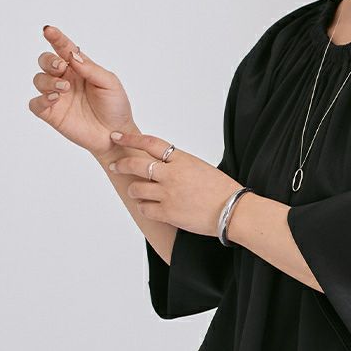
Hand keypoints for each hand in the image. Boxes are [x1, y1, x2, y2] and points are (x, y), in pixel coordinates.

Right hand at [28, 25, 138, 158]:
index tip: (49, 31)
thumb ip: (91, 69)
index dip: (55, 38)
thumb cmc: (115, 108)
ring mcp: (57, 97)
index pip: (63, 48)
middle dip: (49, 61)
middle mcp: (65, 79)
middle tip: (61, 67)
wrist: (117, 135)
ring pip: (39, 80)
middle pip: (45, 61)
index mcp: (79, 68)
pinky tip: (55, 98)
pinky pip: (35, 104)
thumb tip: (72, 55)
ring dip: (48, 80)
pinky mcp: (52, 114)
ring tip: (65, 88)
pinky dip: (41, 99)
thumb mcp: (110, 84)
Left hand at [106, 129, 242, 236]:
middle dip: (121, 164)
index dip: (130, 139)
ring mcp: (169, 194)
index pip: (150, 143)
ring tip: (137, 193)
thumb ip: (180, 165)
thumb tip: (164, 166)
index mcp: (182, 159)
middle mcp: (172, 174)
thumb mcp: (201, 168)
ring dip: (134, 190)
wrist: (234, 211)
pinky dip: (143, 208)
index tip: (117, 137)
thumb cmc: (224, 191)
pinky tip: (148, 208)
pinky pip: (144, 209)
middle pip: (136, 165)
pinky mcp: (168, 213)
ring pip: (136, 189)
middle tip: (115, 166)